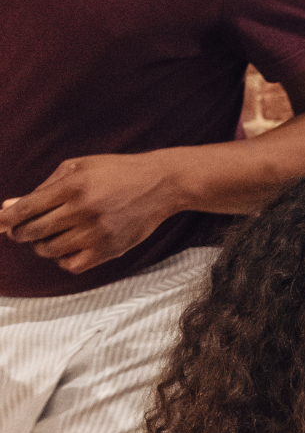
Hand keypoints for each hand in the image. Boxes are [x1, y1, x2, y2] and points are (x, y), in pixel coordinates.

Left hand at [0, 152, 188, 272]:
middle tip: (25, 228)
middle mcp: (82, 211)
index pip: (25, 209)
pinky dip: (62, 259)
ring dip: (42, 244)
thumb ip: (43, 188)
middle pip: (32, 232)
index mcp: (72, 187)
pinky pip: (71, 264)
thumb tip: (8, 209)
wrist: (161, 185)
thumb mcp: (78, 167)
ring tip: (51, 234)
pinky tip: (68, 247)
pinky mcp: (109, 250)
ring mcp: (96, 233)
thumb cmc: (116, 172)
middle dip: (20, 232)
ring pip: (48, 250)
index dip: (4, 220)